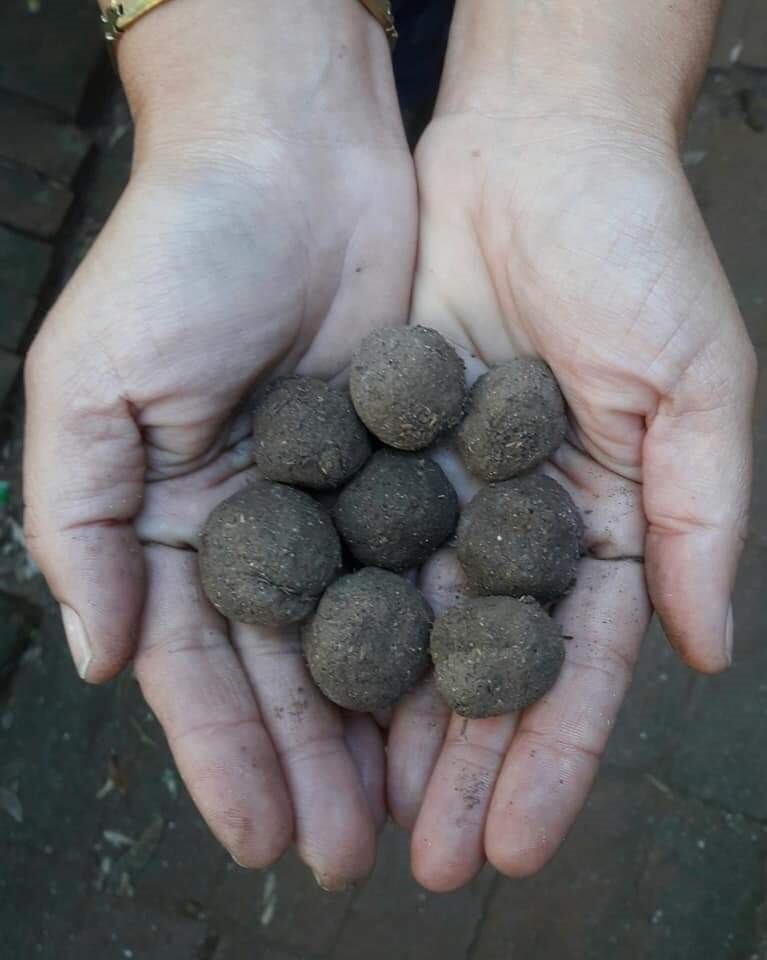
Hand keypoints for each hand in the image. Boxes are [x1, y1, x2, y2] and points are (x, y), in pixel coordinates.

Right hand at [24, 0, 415, 888]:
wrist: (289, 155)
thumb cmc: (177, 258)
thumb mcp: (90, 388)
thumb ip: (82, 526)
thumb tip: (99, 660)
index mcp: (173, 521)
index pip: (196, 663)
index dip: (223, 753)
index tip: (258, 838)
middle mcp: (257, 524)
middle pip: (286, 668)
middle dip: (311, 763)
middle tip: (348, 854)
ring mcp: (338, 499)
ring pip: (362, 635)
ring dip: (379, 725)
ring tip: (407, 812)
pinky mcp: (409, 464)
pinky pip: (424, 566)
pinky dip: (438, 634)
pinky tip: (456, 702)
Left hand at [387, 0, 755, 889]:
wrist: (534, 153)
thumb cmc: (636, 254)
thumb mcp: (695, 385)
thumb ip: (700, 518)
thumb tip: (710, 651)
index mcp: (603, 526)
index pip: (576, 668)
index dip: (551, 758)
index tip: (516, 843)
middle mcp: (519, 524)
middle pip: (485, 669)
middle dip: (461, 767)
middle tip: (428, 864)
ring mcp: (445, 492)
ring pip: (411, 627)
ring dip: (390, 719)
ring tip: (361, 809)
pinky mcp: (380, 448)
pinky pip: (354, 545)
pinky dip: (335, 616)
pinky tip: (307, 687)